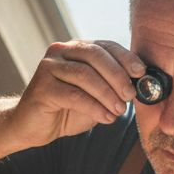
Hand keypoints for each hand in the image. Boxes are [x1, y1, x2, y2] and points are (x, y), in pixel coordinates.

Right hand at [9, 40, 146, 146]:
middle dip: (117, 75)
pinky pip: (74, 94)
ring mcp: (49, 67)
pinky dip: (94, 107)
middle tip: (130, 95)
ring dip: (107, 94)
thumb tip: (139, 86)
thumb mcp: (95, 96)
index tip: (141, 72)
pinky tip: (106, 118)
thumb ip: (112, 87)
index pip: (104, 46)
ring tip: (119, 110)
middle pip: (94, 55)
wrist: (32, 127)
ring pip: (85, 75)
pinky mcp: (42, 87)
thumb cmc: (66, 110)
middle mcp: (60, 52)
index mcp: (75, 49)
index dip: (125, 57)